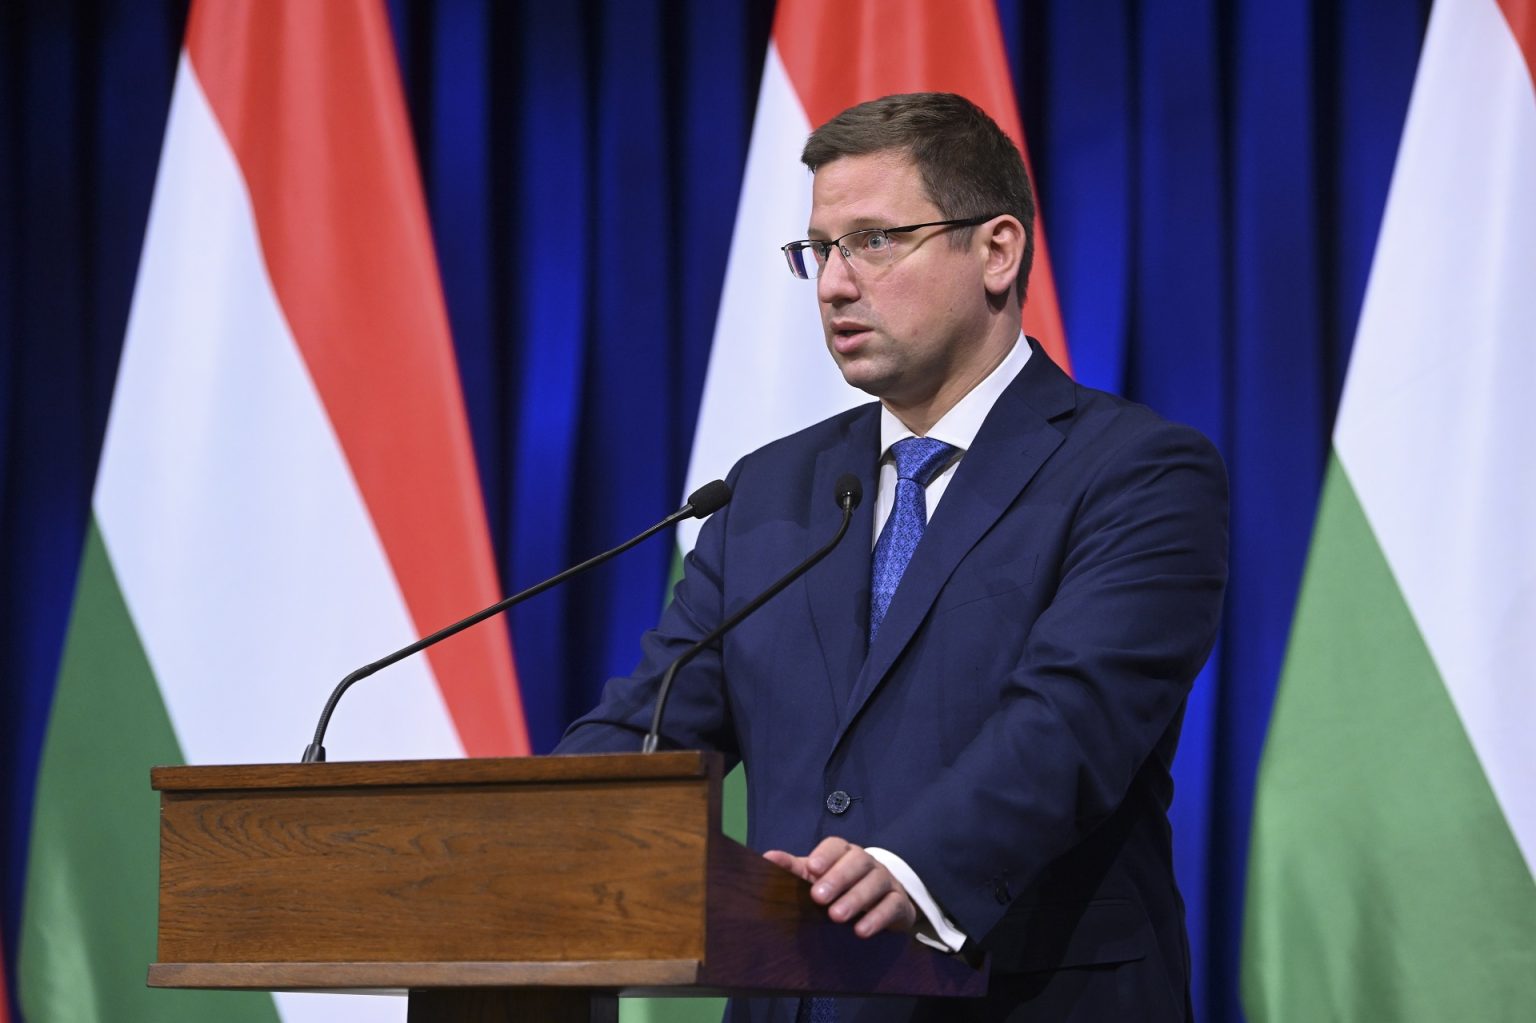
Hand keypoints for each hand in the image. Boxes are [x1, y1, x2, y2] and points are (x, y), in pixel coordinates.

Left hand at [763, 837, 916, 937]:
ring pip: (875, 882)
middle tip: (819, 898)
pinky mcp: (899, 902)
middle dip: (838, 878)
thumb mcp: (816, 879)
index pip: (837, 845)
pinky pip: (892, 906)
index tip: (811, 868)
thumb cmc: (839, 889)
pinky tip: (861, 931)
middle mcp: (867, 862)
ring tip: (836, 916)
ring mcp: (886, 880)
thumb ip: (793, 869)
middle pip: (857, 862)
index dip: (825, 855)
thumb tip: (767, 857)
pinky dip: (877, 918)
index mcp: (844, 853)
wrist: (880, 906)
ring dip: (856, 898)